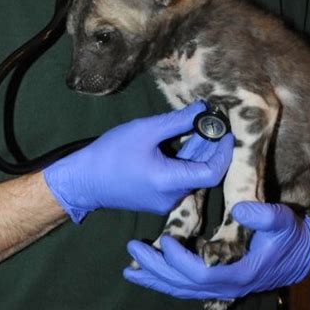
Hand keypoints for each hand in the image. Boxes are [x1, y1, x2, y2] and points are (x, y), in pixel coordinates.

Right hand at [43, 101, 233, 222]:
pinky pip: (179, 180)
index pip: (212, 173)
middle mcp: (172, 197)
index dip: (224, 153)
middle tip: (214, 123)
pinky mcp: (157, 200)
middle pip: (203, 173)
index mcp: (170, 182)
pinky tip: (183, 142)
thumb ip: (177, 121)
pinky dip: (185, 162)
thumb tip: (202, 108)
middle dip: (211, 148)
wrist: (84, 179)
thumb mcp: (145, 130)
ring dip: (198, 154)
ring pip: (191, 176)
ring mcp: (164, 201)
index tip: (226, 132)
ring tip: (200, 128)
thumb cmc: (112, 152)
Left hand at [124, 202, 309, 299]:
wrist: (302, 251)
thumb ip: (262, 216)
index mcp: (238, 273)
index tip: (164, 239)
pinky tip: (150, 272)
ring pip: (181, 289)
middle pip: (183, 284)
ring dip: (155, 278)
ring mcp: (221, 287)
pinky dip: (166, 280)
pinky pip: (186, 286)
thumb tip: (239, 210)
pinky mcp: (218, 281)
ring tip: (131, 269)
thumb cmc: (289, 234)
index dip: (179, 259)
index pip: (199, 273)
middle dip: (156, 268)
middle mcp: (226, 286)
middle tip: (132, 249)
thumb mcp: (281, 220)